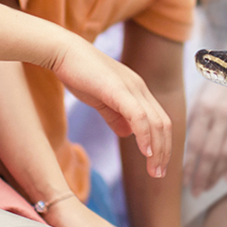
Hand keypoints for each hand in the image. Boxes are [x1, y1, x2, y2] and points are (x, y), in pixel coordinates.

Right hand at [52, 39, 171, 178]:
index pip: (160, 120)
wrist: (63, 52)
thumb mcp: (101, 99)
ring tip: (154, 170)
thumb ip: (115, 116)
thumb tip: (127, 134)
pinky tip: (144, 152)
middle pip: (164, 124)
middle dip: (164, 152)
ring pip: (155, 123)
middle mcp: (140, 88)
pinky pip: (138, 116)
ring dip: (157, 149)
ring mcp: (132, 88)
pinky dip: (144, 135)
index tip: (156, 165)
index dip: (162, 144)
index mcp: (137, 90)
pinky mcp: (119, 90)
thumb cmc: (79, 74)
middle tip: (158, 174)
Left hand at [183, 83, 226, 195]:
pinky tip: (226, 178)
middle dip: (201, 176)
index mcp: (205, 107)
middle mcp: (223, 114)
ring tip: (207, 187)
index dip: (189, 165)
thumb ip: (195, 119)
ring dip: (216, 175)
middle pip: (211, 153)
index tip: (183, 180)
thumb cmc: (222, 80)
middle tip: (195, 192)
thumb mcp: (203, 94)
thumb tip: (187, 148)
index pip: (195, 143)